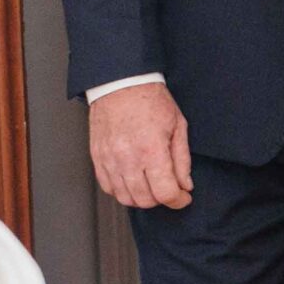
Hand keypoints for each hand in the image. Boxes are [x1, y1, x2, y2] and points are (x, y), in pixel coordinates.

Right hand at [90, 82, 193, 209]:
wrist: (120, 82)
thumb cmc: (150, 99)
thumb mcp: (178, 125)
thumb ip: (182, 159)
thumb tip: (185, 185)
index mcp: (151, 150)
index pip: (165, 193)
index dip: (178, 200)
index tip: (183, 197)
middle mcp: (128, 158)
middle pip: (145, 200)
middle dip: (161, 199)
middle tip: (168, 188)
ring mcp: (109, 159)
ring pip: (125, 198)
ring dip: (141, 198)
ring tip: (150, 185)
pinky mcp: (97, 157)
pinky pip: (108, 187)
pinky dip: (121, 190)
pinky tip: (131, 180)